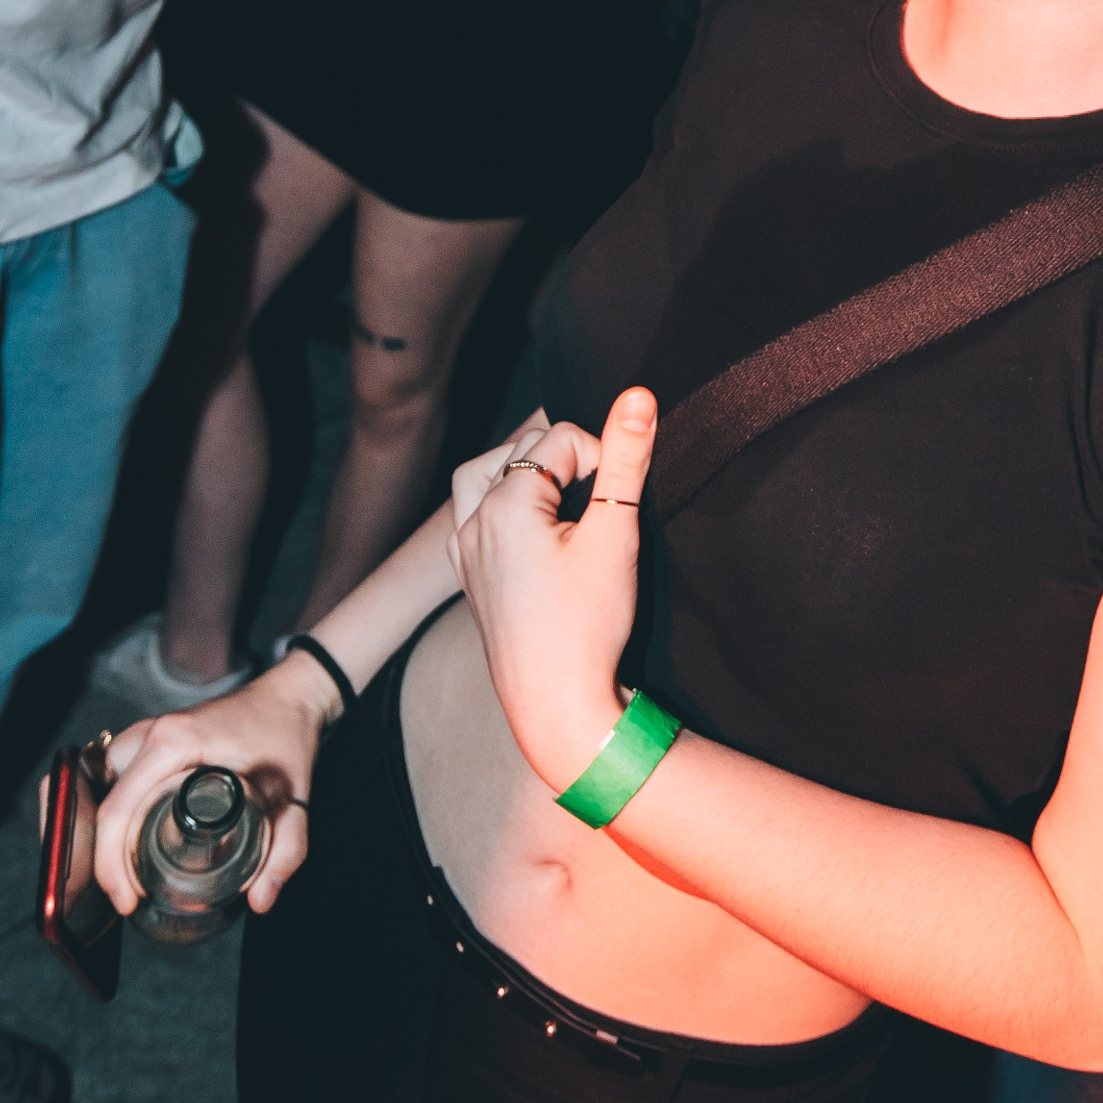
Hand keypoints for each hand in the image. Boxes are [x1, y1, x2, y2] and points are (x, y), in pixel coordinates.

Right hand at [89, 663, 334, 919]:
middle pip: (102, 805)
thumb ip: (285, 852)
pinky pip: (115, 782)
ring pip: (100, 793)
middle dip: (103, 860)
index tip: (128, 901)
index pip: (118, 811)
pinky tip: (125, 846)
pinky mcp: (149, 738)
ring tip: (123, 879)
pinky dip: (113, 816)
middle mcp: (151, 734)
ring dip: (102, 837)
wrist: (289, 697)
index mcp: (174, 743)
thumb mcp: (294, 800)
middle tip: (126, 898)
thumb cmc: (288, 739)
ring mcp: (146, 732)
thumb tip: (261, 902)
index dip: (112, 865)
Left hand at [449, 387, 656, 790]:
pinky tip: (530, 527)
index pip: (560, 440)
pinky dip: (498, 505)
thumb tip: (637, 396)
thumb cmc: (588, 624)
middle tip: (598, 492)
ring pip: (480, 479)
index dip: (601, 456)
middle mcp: (471, 523)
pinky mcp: (470, 582)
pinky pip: (470, 519)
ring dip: (520, 471)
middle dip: (561, 457)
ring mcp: (465, 555)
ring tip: (562, 490)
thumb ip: (625, 458)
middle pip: (517, 450)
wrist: (558, 706)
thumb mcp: (615, 532)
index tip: (621, 500)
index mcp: (501, 504)